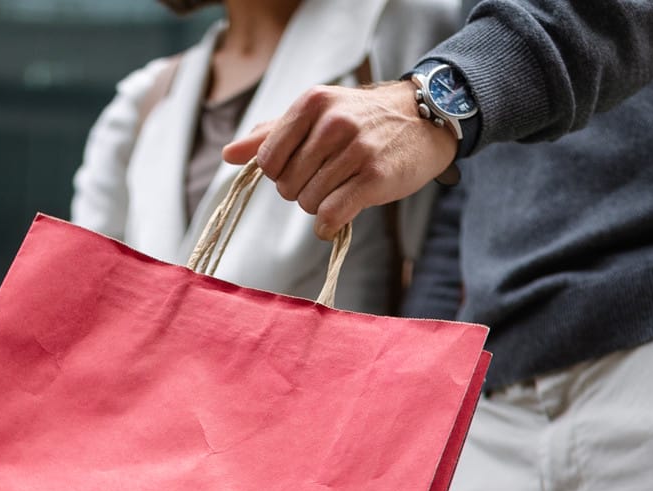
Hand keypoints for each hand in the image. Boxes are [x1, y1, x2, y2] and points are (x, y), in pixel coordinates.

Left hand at [225, 79, 455, 241]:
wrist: (424, 119)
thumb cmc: (364, 120)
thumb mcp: (317, 114)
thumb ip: (271, 134)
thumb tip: (228, 154)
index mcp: (312, 104)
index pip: (267, 159)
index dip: (280, 174)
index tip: (302, 167)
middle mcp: (332, 123)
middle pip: (287, 185)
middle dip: (301, 191)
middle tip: (327, 179)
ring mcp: (355, 149)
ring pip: (308, 202)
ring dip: (320, 207)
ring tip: (341, 189)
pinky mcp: (374, 177)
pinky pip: (331, 215)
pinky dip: (329, 226)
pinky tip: (337, 218)